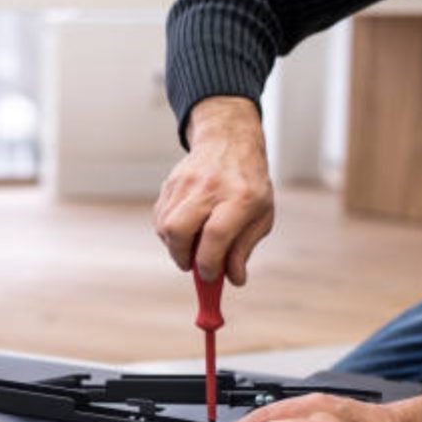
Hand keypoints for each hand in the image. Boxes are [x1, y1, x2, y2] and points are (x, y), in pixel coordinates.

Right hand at [154, 96, 273, 285]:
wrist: (228, 142)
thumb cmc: (249, 185)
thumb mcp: (261, 215)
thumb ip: (245, 248)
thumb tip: (233, 279)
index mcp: (240, 197)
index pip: (216, 235)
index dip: (209, 263)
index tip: (210, 276)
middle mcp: (210, 187)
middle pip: (179, 229)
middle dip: (182, 257)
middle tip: (192, 265)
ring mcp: (186, 183)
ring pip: (165, 226)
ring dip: (175, 245)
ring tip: (191, 244)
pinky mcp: (170, 183)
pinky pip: (160, 217)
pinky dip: (169, 232)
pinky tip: (185, 229)